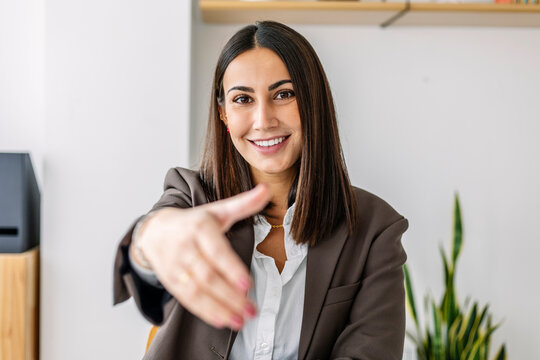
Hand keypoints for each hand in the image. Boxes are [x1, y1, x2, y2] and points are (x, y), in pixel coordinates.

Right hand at [135, 184, 271, 329]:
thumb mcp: (218, 210)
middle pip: (208, 276)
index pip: (217, 251)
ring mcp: (176, 266)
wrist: (155, 230)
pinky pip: (188, 300)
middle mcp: (185, 247)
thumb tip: (266, 189)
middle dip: (231, 296)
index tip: (247, 284)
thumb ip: (244, 203)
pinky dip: (205, 312)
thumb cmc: (194, 221)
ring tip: (241, 320)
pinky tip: (222, 320)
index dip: (231, 269)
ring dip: (220, 309)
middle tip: (251, 309)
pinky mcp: (171, 282)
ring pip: (198, 291)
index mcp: (200, 227)